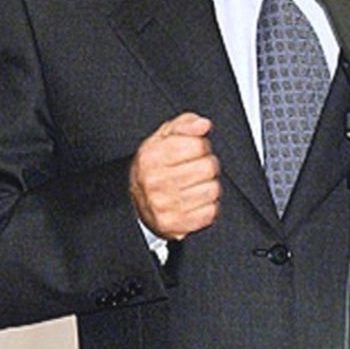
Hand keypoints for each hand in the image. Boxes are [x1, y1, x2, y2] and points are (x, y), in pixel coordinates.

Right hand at [127, 112, 219, 239]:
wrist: (136, 202)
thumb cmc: (154, 166)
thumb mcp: (164, 137)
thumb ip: (186, 124)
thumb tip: (203, 125)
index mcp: (151, 157)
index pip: (198, 145)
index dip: (201, 146)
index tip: (194, 151)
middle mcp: (155, 181)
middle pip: (208, 167)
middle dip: (207, 166)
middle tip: (196, 168)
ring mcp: (164, 205)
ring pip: (212, 190)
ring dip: (209, 187)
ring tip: (195, 185)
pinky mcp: (174, 224)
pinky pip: (210, 213)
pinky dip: (207, 207)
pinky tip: (194, 202)